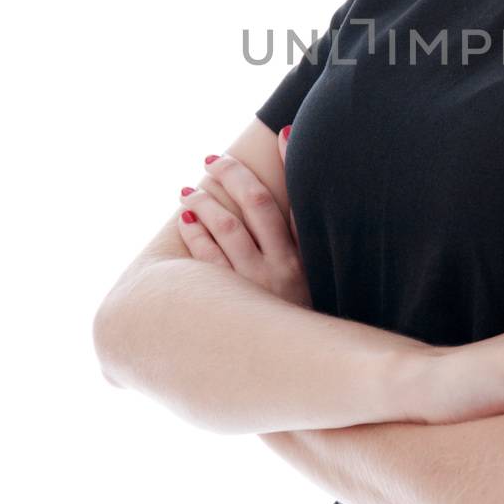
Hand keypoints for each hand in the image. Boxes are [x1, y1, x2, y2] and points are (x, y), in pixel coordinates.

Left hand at [177, 130, 313, 306]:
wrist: (295, 370)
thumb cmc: (302, 318)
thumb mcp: (316, 280)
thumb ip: (307, 240)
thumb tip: (303, 199)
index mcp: (305, 256)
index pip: (298, 197)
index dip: (291, 162)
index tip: (283, 132)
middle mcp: (282, 267)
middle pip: (254, 203)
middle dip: (232, 175)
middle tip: (214, 158)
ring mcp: (253, 285)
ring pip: (226, 228)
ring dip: (205, 202)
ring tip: (189, 189)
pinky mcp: (228, 303)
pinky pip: (205, 261)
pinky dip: (195, 234)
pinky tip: (186, 218)